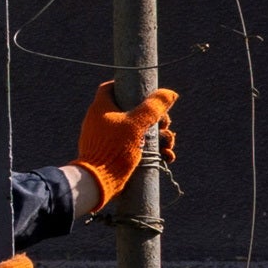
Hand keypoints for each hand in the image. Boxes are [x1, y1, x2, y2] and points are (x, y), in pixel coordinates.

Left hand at [75, 81, 179, 204]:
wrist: (98, 181)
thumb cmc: (114, 148)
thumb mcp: (137, 124)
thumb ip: (153, 107)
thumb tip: (170, 93)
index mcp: (101, 107)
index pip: (111, 88)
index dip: (129, 86)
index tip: (146, 92)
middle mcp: (103, 121)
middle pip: (133, 111)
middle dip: (155, 118)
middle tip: (165, 125)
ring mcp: (109, 138)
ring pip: (139, 131)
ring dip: (158, 136)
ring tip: (169, 144)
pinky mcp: (116, 154)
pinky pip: (137, 147)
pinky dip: (153, 150)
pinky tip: (167, 157)